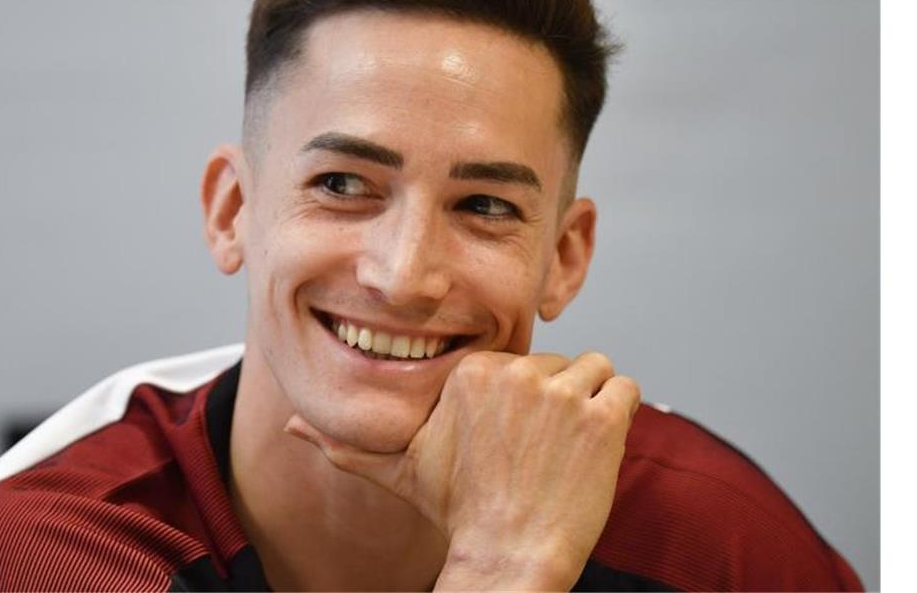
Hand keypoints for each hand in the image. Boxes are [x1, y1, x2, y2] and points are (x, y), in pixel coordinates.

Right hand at [284, 351, 640, 589]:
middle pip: (556, 362)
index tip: (516, 435)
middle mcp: (516, 374)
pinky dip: (619, 410)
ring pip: (594, 368)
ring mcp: (561, 394)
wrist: (508, 557)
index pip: (516, 360)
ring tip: (571, 445)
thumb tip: (291, 428)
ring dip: (590, 401)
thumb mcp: (399, 471)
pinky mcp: (601, 418)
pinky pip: (625, 386)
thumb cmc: (458, 513)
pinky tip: (595, 445)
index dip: (521, 398)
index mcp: (472, 373)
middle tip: (542, 448)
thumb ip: (348, 442)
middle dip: (556, 399)